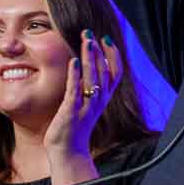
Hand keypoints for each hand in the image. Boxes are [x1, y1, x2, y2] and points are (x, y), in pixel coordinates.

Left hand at [44, 32, 119, 171]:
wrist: (68, 151)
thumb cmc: (74, 127)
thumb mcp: (85, 104)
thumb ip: (88, 86)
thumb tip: (85, 67)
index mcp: (103, 98)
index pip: (115, 72)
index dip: (113, 55)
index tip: (106, 39)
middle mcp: (99, 101)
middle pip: (104, 71)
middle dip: (99, 50)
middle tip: (91, 33)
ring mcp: (86, 106)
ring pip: (93, 78)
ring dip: (90, 58)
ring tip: (87, 41)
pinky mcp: (72, 111)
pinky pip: (76, 90)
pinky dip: (75, 75)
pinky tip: (73, 61)